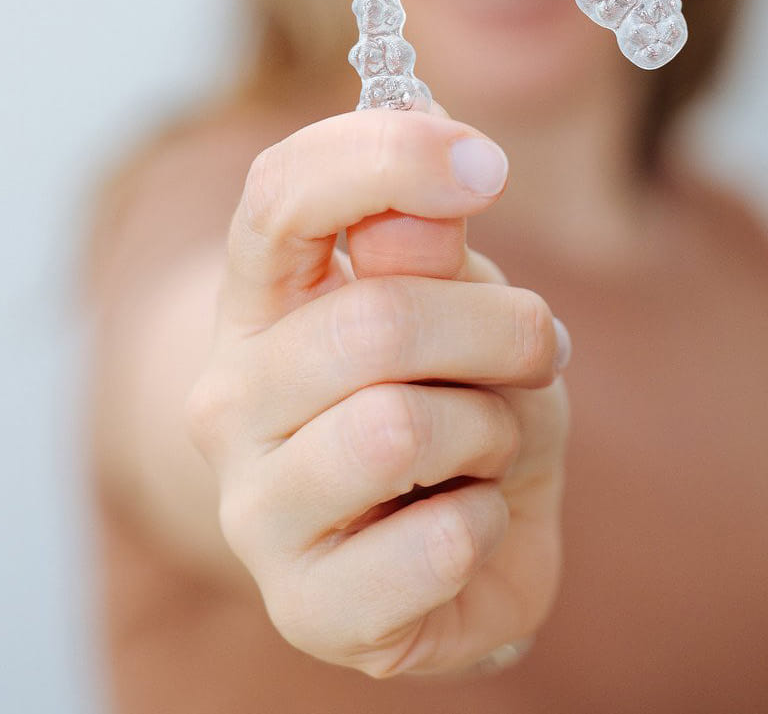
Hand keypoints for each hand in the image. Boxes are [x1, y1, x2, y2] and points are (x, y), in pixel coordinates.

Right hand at [185, 106, 569, 677]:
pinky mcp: (304, 608)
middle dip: (500, 329)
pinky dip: (488, 524)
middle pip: (375, 321)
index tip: (488, 164)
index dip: (386, 158)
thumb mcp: (464, 299)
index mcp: (261, 297)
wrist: (459, 535)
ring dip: (491, 430)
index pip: (280, 194)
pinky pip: (436, 544)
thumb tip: (427, 199)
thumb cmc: (455, 391)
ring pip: (397, 429)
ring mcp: (253, 508)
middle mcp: (229, 395)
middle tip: (538, 349)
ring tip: (485, 444)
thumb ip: (432, 248)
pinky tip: (466, 523)